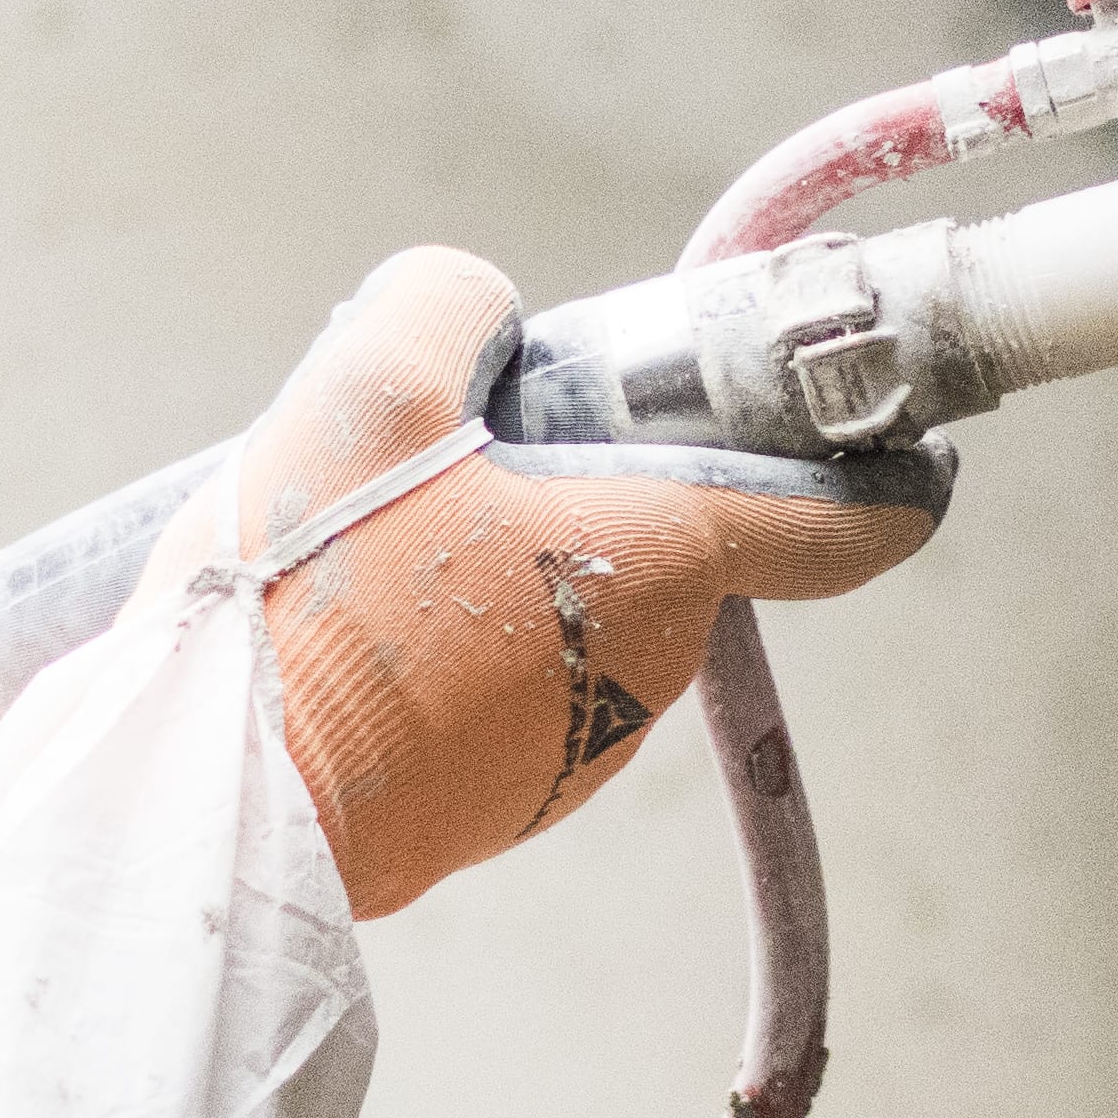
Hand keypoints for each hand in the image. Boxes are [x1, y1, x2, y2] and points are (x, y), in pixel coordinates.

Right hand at [174, 248, 944, 918]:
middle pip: (660, 549)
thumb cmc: (308, 595)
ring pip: (569, 623)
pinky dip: (449, 656)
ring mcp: (570, 758)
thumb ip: (448, 304)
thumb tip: (475, 317)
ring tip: (364, 555)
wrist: (209, 802)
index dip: (889, 481)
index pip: (846, 529)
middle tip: (457, 457)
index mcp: (661, 563)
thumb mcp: (366, 380)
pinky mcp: (490, 814)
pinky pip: (499, 700)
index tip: (907, 455)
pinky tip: (344, 636)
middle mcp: (646, 672)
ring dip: (503, 577)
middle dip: (586, 494)